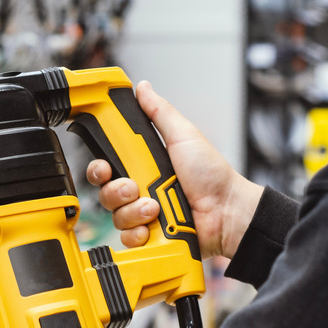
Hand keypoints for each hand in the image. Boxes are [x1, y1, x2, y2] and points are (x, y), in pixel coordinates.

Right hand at [86, 80, 263, 258]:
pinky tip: (154, 228)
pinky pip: (127, 238)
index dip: (99, 169)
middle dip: (117, 191)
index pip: (106, 168)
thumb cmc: (212, 176)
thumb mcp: (183, 136)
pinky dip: (138, 234)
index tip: (104, 168)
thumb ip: (160, 113)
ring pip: (116, 216)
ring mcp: (142, 216)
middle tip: (134, 188)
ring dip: (134, 212)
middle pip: (105, 193)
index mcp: (143, 167)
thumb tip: (143, 88)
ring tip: (156, 208)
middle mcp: (139, 192)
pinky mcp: (148, 238)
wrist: (227, 212)